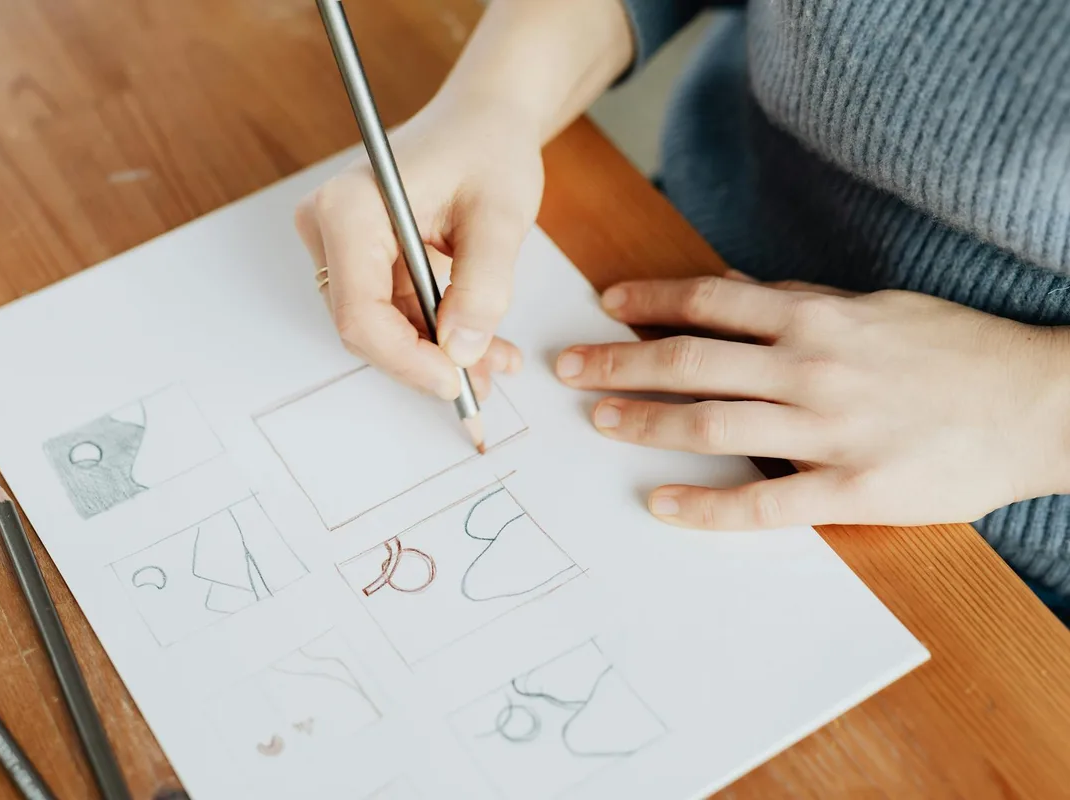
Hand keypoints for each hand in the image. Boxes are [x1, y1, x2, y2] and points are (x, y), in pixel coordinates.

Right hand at [294, 98, 543, 399]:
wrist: (484, 121)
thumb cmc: (488, 147)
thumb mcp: (501, 215)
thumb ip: (483, 285)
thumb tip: (461, 350)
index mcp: (349, 207)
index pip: (360, 313)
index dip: (407, 359)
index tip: (455, 381)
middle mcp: (330, 227)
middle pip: (365, 327)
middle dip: (425, 361)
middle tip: (484, 379)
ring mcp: (342, 246)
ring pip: (383, 329)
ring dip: (438, 353)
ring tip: (497, 360)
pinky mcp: (362, 260)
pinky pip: (394, 315)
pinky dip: (437, 334)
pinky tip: (482, 341)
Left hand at [556, 274, 1069, 529]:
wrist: (1039, 403)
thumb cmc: (954, 351)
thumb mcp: (875, 306)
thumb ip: (803, 305)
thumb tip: (736, 296)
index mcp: (817, 317)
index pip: (710, 300)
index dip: (649, 301)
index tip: (606, 305)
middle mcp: (810, 366)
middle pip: (690, 361)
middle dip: (619, 362)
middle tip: (567, 369)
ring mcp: (828, 429)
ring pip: (710, 424)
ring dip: (644, 422)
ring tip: (598, 421)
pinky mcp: (850, 488)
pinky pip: (762, 501)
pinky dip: (705, 505)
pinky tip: (661, 505)